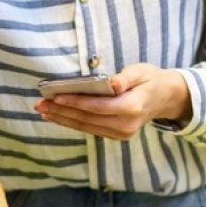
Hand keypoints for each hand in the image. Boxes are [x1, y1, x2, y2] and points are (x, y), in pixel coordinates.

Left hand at [32, 63, 189, 139]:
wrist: (165, 98)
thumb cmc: (150, 80)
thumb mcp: (141, 71)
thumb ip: (126, 77)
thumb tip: (112, 83)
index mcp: (132, 107)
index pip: (98, 107)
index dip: (75, 102)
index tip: (55, 96)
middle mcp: (125, 125)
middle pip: (87, 118)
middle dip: (61, 111)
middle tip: (40, 104)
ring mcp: (121, 133)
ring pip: (86, 127)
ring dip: (62, 119)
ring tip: (43, 111)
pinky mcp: (116, 135)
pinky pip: (90, 129)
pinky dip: (72, 123)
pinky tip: (57, 116)